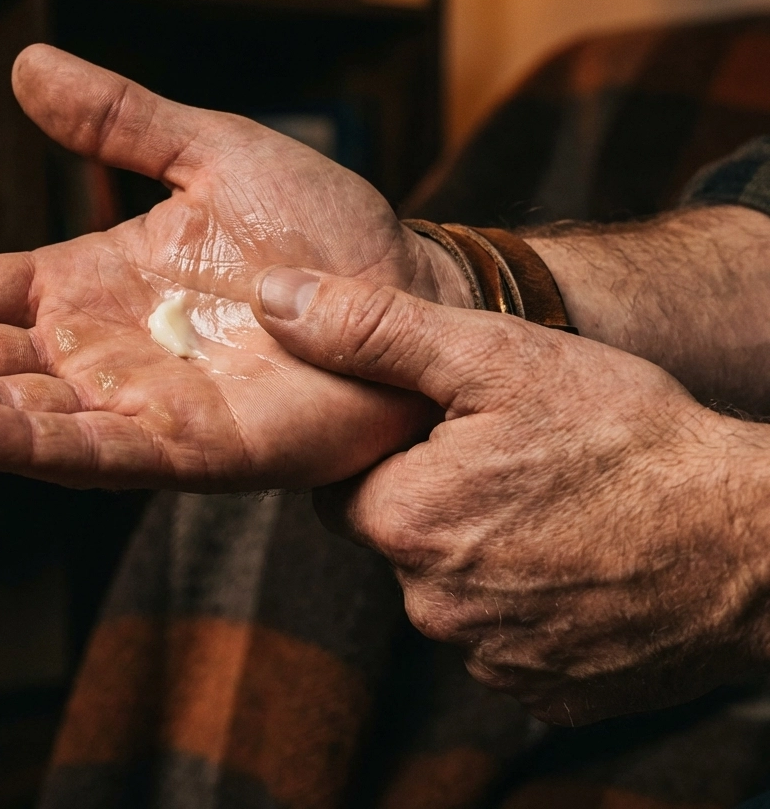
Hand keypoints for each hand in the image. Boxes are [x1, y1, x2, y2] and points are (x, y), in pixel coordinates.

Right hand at [0, 45, 466, 490]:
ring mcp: (135, 402)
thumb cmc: (322, 231)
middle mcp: (98, 348)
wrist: (404, 293)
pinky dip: (16, 440)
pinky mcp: (183, 447)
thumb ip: (121, 120)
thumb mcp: (212, 151)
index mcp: (92, 281)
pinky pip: (86, 448)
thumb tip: (25, 65)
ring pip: (7, 407)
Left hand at [250, 266, 769, 722]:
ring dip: (483, 551)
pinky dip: (528, 601)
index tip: (440, 432)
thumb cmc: (624, 433)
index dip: (389, 453)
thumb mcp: (492, 356)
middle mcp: (434, 609)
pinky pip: (506, 639)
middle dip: (433, 500)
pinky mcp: (549, 694)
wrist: (753, 537)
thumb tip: (272, 300)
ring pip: (451, 590)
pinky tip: (576, 559)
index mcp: (403, 524)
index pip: (342, 489)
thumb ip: (371, 331)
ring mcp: (495, 661)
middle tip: (506, 460)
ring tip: (550, 506)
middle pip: (398, 540)